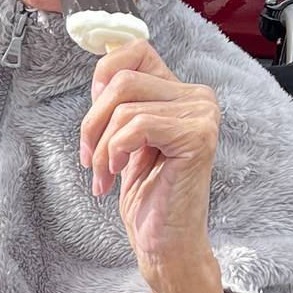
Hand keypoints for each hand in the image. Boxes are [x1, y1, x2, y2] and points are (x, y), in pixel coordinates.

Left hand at [78, 40, 237, 292]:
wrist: (165, 243)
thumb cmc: (146, 195)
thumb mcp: (125, 139)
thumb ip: (121, 103)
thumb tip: (100, 71)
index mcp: (182, 92)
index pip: (135, 50)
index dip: (103, 74)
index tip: (94, 114)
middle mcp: (198, 97)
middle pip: (122, 80)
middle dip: (92, 122)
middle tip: (89, 158)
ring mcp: (202, 115)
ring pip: (124, 105)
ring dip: (101, 145)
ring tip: (104, 174)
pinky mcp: (198, 136)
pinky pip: (136, 126)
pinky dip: (114, 152)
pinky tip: (118, 176)